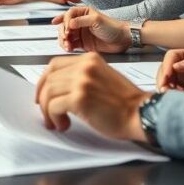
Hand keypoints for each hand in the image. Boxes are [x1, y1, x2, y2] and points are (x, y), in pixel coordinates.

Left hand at [35, 53, 150, 141]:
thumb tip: (58, 88)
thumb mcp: (102, 78)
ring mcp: (82, 81)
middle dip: (42, 98)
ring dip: (48, 111)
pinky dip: (54, 118)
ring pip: (48, 93)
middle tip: (46, 112)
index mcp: (90, 59)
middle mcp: (84, 66)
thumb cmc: (125, 103)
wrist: (141, 113)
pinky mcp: (80, 98)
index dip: (44, 81)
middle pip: (48, 79)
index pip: (54, 65)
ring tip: (56, 122)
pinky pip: (53, 106)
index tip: (42, 94)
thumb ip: (82, 77)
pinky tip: (63, 125)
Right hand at [54, 7, 130, 52]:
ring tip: (67, 46)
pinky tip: (69, 48)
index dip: (65, 21)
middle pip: (65, 25)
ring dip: (63, 40)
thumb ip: (82, 21)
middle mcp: (81, 22)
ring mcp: (81, 33)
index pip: (69, 14)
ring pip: (66, 36)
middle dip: (63, 32)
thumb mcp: (97, 20)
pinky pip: (71, 44)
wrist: (122, 40)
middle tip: (66, 38)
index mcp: (84, 13)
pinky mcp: (82, 43)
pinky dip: (68, 46)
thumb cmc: (113, 27)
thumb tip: (69, 23)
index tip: (67, 28)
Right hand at [156, 49, 183, 91]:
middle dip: (163, 80)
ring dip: (166, 86)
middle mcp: (177, 63)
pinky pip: (173, 87)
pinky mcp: (182, 83)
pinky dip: (173, 91)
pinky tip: (177, 95)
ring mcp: (179, 74)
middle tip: (164, 89)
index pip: (169, 59)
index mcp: (180, 54)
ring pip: (167, 80)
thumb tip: (176, 66)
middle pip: (164, 70)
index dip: (166, 67)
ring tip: (168, 94)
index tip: (167, 77)